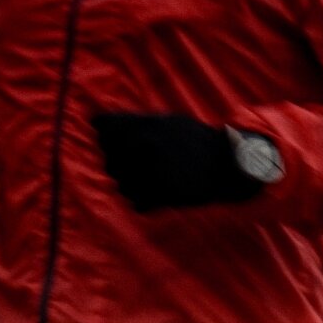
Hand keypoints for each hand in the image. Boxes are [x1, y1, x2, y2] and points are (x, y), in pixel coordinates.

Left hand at [93, 113, 261, 211]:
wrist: (228, 165)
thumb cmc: (196, 140)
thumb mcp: (167, 121)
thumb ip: (131, 121)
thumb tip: (94, 121)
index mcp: (143, 126)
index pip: (104, 129)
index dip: (111, 135)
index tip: (126, 140)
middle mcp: (142, 148)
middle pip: (110, 160)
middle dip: (122, 163)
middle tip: (151, 162)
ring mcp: (150, 173)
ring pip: (121, 183)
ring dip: (134, 182)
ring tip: (159, 175)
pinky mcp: (159, 196)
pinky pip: (135, 202)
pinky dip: (145, 199)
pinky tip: (162, 190)